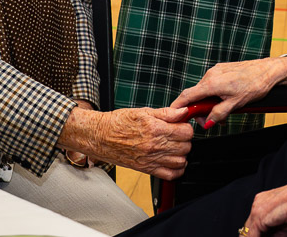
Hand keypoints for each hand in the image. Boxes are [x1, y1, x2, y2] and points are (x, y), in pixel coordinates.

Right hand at [59, 106, 192, 179]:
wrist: (100, 136)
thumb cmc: (118, 123)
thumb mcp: (143, 111)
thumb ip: (166, 113)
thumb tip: (183, 112)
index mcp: (155, 129)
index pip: (186, 132)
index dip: (186, 126)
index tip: (181, 125)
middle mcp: (154, 146)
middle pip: (186, 147)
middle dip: (185, 140)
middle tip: (177, 134)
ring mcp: (151, 159)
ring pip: (181, 161)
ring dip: (182, 154)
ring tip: (174, 147)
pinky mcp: (146, 169)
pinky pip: (170, 175)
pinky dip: (176, 169)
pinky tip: (172, 160)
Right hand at [170, 57, 286, 127]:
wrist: (269, 71)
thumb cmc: (255, 85)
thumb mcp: (236, 104)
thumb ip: (218, 113)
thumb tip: (207, 122)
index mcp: (211, 83)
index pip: (187, 95)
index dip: (178, 106)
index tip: (173, 115)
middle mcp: (211, 74)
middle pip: (196, 94)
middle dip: (199, 109)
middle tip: (208, 121)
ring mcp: (217, 70)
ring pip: (205, 90)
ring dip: (208, 102)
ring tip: (221, 113)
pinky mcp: (223, 69)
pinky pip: (212, 84)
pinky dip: (214, 94)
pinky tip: (225, 101)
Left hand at [241, 174, 286, 236]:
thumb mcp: (286, 225)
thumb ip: (275, 234)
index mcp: (263, 202)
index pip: (254, 225)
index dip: (257, 235)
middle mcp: (257, 204)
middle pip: (249, 228)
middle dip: (254, 236)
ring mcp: (257, 209)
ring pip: (248, 233)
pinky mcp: (259, 216)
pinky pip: (252, 235)